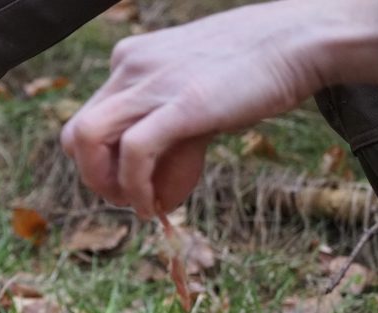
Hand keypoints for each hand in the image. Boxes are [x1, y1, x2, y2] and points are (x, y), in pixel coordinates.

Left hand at [61, 0, 377, 218]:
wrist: (301, 40)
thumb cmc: (255, 68)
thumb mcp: (194, 89)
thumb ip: (169, 122)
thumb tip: (161, 171)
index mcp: (131, 59)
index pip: (87, 119)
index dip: (98, 162)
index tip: (126, 184)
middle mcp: (130, 65)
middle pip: (76, 133)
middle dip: (93, 177)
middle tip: (126, 201)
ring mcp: (151, 82)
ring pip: (87, 139)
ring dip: (103, 184)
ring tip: (135, 205)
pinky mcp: (180, 104)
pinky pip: (133, 153)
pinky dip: (134, 188)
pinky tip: (152, 206)